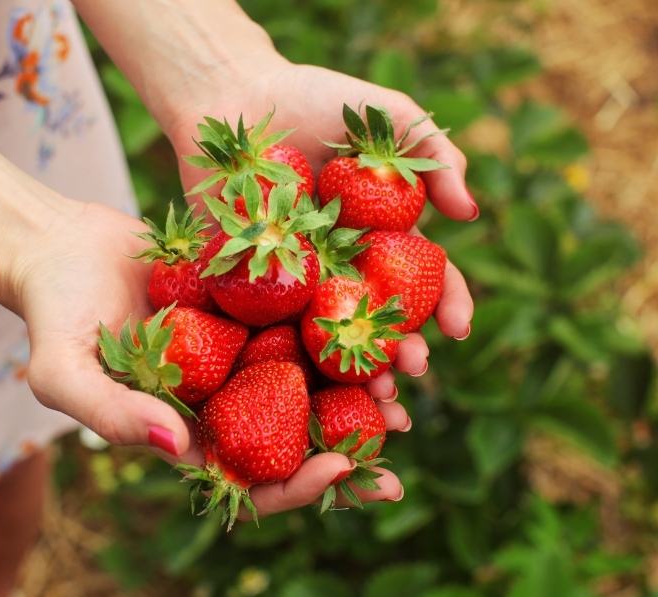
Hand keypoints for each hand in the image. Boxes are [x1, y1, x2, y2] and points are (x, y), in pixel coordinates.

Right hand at [14, 200, 408, 513]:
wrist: (62, 245)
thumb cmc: (54, 314)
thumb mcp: (63, 371)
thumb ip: (109, 414)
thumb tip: (175, 446)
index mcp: (187, 430)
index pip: (249, 478)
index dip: (297, 485)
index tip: (341, 468)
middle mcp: (222, 396)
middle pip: (295, 433)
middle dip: (352, 438)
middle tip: (400, 428)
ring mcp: (238, 349)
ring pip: (309, 374)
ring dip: (358, 378)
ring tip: (407, 369)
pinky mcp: (249, 302)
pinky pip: (298, 315)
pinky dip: (336, 318)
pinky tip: (376, 310)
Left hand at [168, 60, 474, 390]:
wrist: (234, 96)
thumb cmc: (314, 101)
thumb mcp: (386, 116)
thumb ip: (435, 154)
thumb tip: (471, 213)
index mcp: (379, 235)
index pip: (423, 278)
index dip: (447, 303)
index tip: (459, 329)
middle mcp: (342, 265)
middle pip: (379, 318)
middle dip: (403, 349)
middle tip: (416, 370)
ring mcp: (297, 279)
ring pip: (330, 336)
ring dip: (355, 369)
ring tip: (374, 392)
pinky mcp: (248, 283)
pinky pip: (271, 327)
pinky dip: (291, 357)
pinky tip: (308, 380)